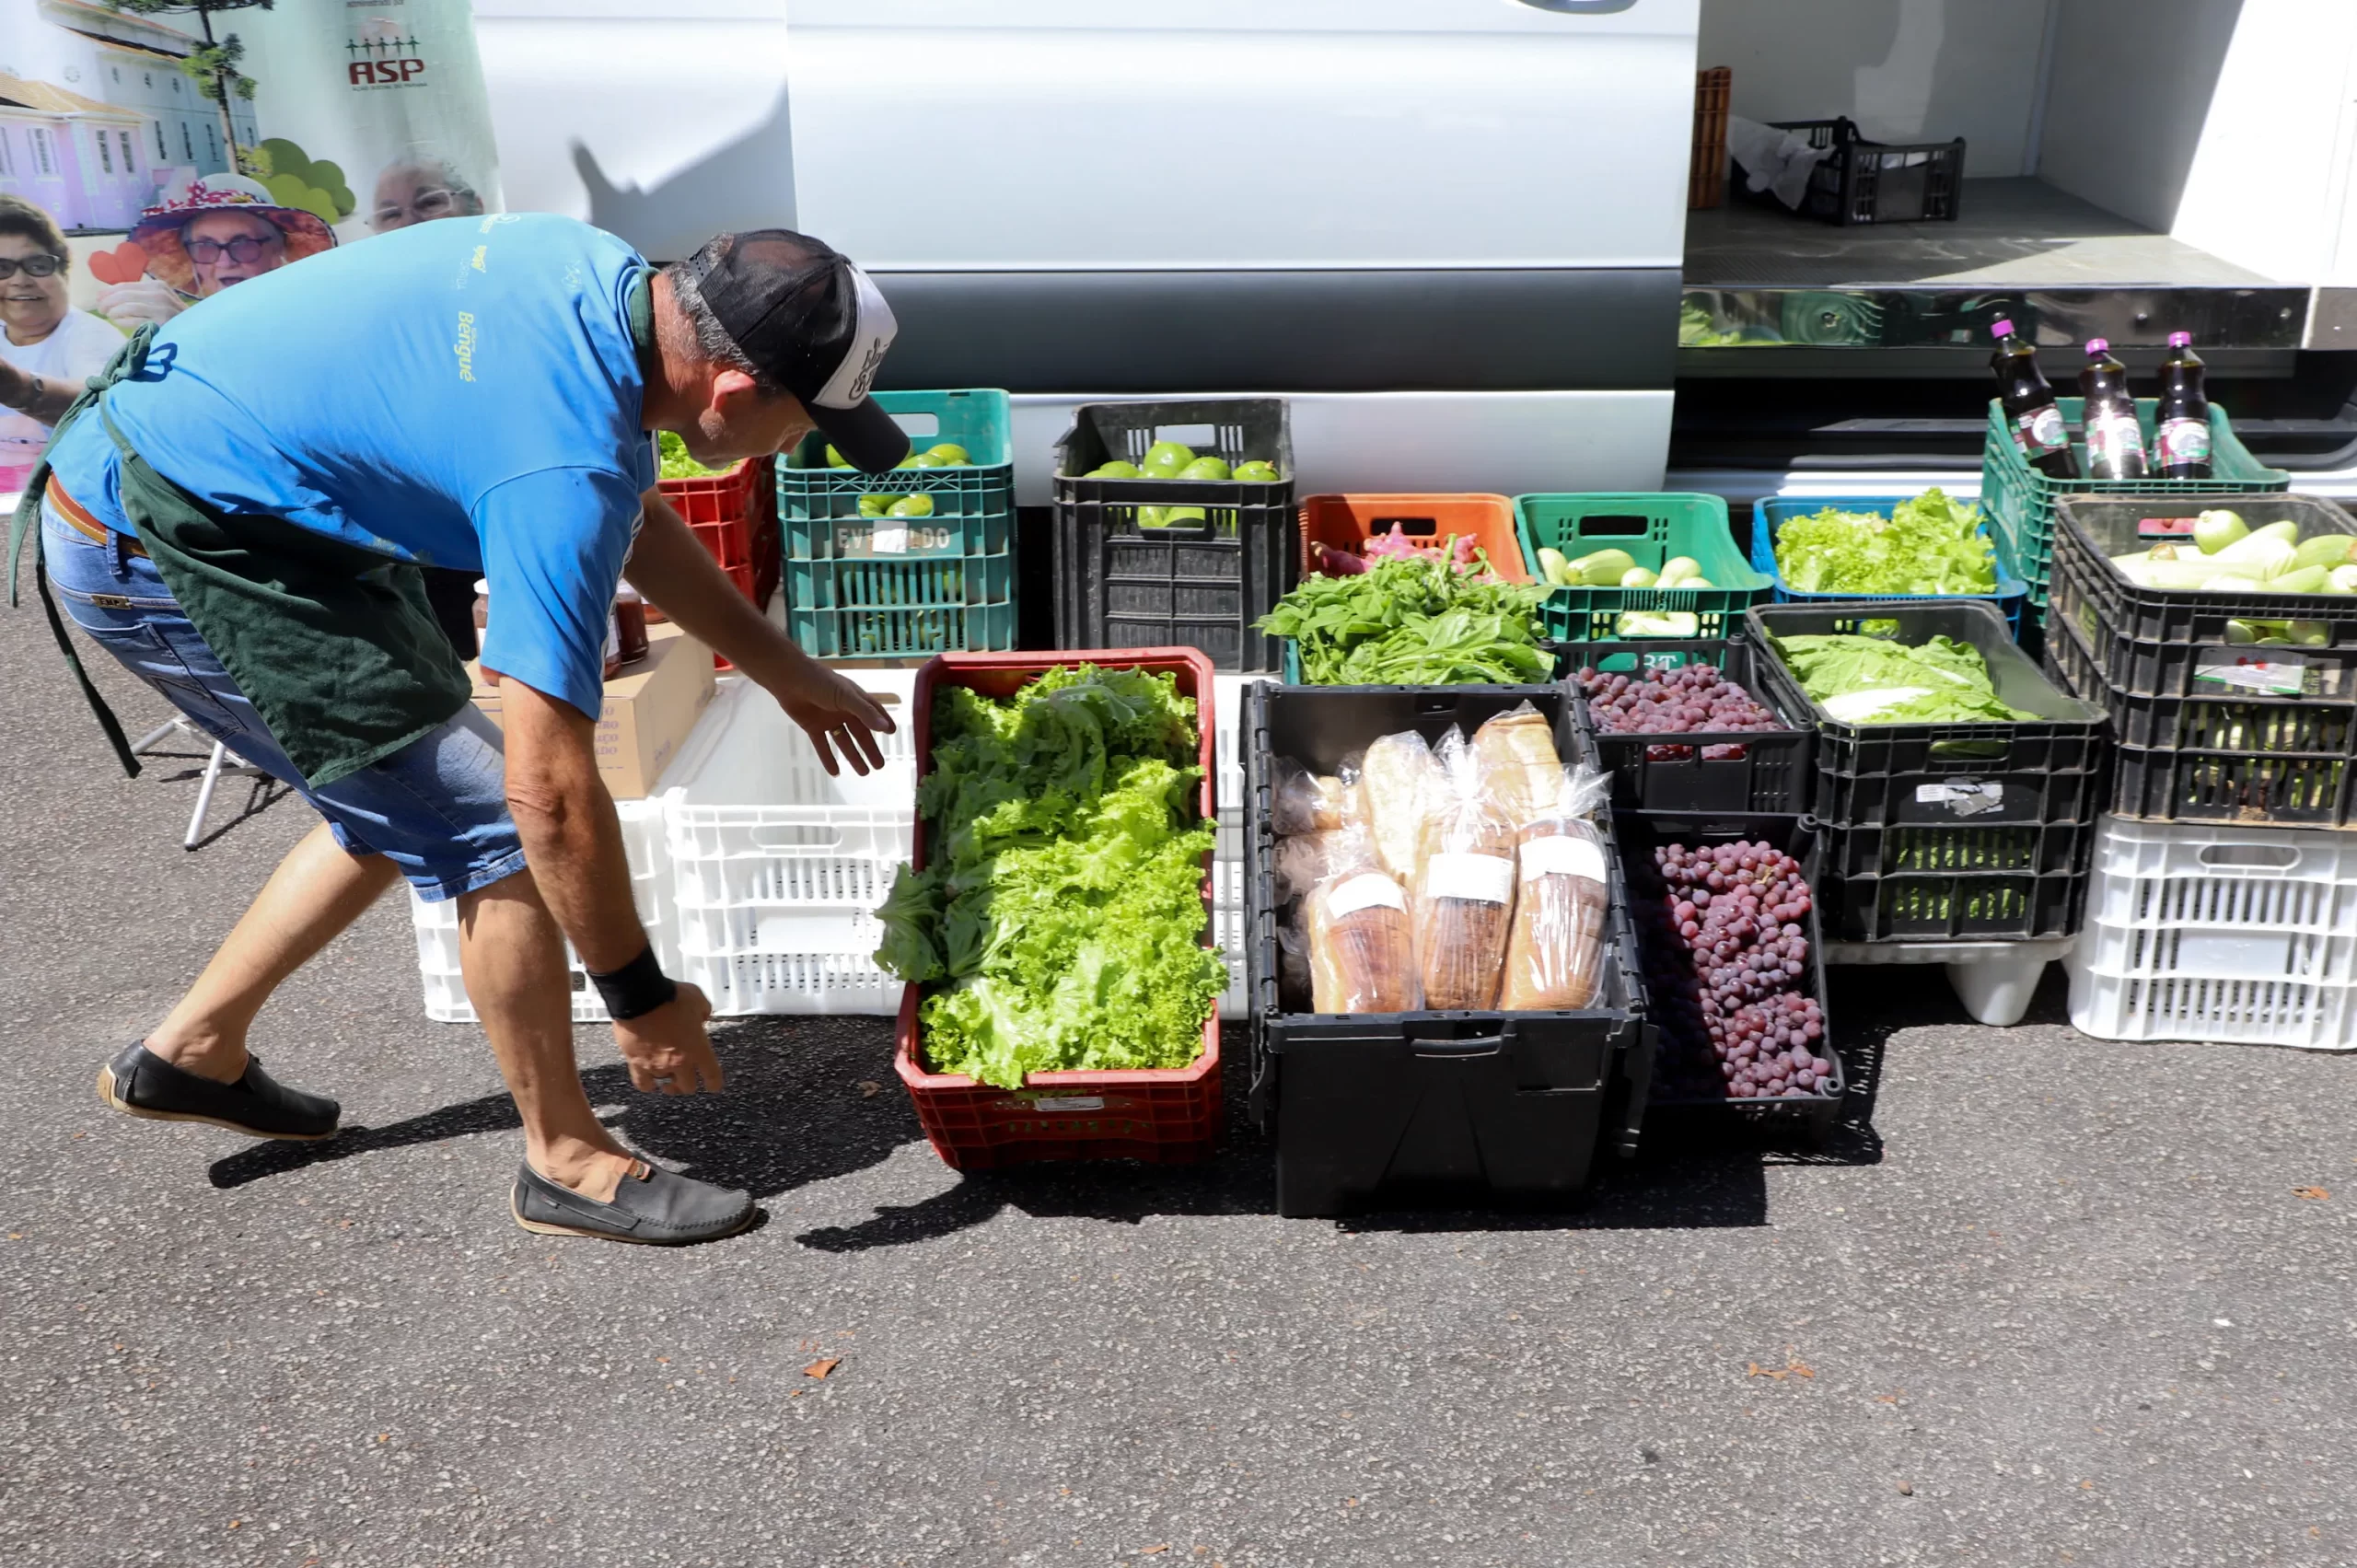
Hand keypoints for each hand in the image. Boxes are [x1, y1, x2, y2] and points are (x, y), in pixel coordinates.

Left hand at [95, 279, 185, 328]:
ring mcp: (162, 308)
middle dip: (108, 301)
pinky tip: (117, 322)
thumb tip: (103, 295)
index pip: (126, 285)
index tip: (98, 298)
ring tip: (109, 315)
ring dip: (113, 311)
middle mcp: (160, 294)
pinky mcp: (162, 322)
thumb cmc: (172, 317)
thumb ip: (136, 296)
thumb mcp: (157, 300)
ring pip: (128, 306)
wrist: (196, 331)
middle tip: (101, 309)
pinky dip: (122, 321)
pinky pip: (134, 320)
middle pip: (124, 294)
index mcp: (158, 286)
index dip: (109, 291)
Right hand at [611, 980, 723, 1094]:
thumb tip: (702, 1017)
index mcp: (698, 1048)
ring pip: (665, 1086)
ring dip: (668, 1084)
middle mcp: (680, 1062)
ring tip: (667, 1080)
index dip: (714, 1083)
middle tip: (686, 1077)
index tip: (713, 1086)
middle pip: (688, 1087)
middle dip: (689, 1083)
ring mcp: (657, 1065)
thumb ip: (704, 1011)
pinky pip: (643, 1083)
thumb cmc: (671, 997)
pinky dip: (647, 1084)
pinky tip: (649, 1081)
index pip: (712, 1075)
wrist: (640, 997)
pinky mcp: (637, 1063)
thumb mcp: (697, 999)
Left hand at [765, 653, 896, 775]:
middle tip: (879, 766)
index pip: (873, 712)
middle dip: (869, 749)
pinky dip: (828, 759)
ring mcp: (828, 720)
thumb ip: (864, 712)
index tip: (891, 733)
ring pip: (844, 742)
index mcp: (854, 699)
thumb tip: (885, 728)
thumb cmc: (821, 683)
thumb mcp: (846, 696)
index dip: (882, 722)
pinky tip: (835, 773)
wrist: (790, 679)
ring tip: (863, 773)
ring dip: (853, 757)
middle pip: (860, 733)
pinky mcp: (812, 727)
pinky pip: (822, 745)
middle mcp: (843, 710)